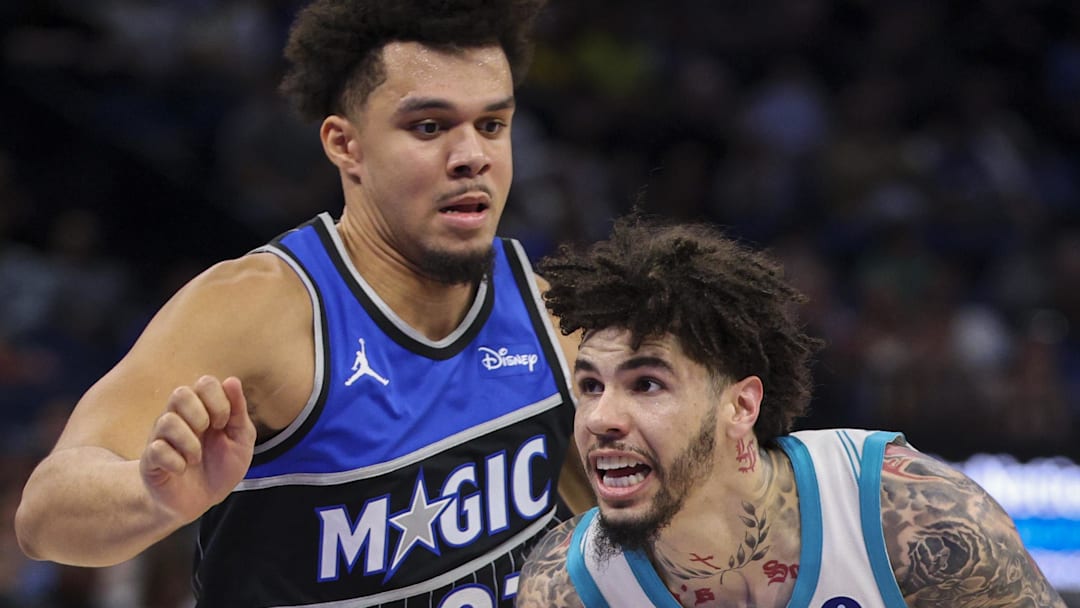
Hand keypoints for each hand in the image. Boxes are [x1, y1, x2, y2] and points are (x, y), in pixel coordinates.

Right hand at [139, 375, 255, 524]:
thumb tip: (232, 381)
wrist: (202, 500)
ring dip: (190, 443)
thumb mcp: (241, 440)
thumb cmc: (221, 466)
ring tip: (195, 458)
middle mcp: (179, 417)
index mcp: (202, 408)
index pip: (205, 383)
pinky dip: (175, 461)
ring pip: (167, 421)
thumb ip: (239, 411)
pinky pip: (156, 449)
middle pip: (180, 393)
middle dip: (201, 414)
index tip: (224, 423)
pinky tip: (182, 469)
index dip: (219, 400)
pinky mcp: (150, 459)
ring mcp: (161, 437)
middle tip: (208, 433)